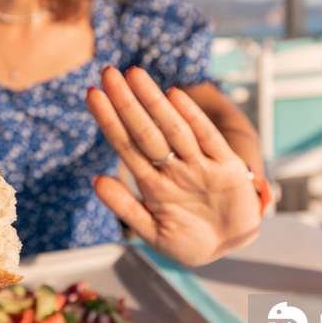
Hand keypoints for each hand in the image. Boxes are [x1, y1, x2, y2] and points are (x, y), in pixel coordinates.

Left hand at [86, 66, 261, 266]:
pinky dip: (193, 118)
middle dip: (126, 102)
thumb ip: (126, 208)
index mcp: (152, 182)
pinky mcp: (227, 168)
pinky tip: (174, 96)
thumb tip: (95, 181)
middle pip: (145, 130)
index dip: (108, 120)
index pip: (125, 145)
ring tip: (134, 74)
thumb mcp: (153, 232)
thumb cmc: (188, 242)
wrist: (229, 250)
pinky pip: (208, 139)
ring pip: (173, 128)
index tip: (92, 94)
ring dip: (153, 102)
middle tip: (108, 72)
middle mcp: (173, 168)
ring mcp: (199, 165)